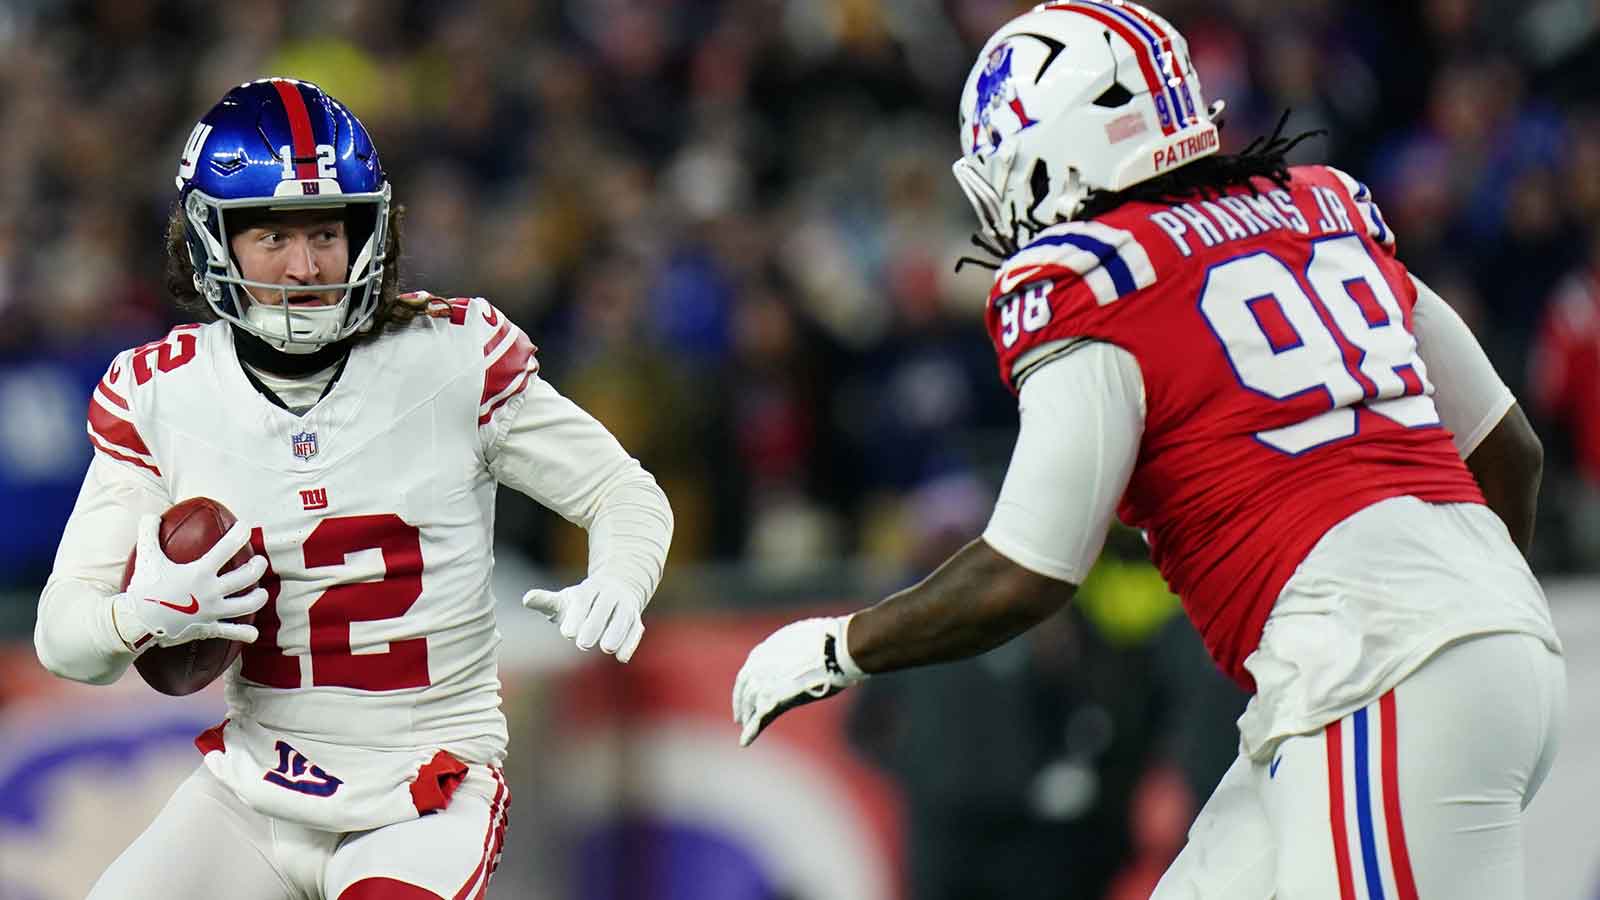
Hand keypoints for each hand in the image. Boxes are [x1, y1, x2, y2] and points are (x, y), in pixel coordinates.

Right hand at [113, 515, 269, 649]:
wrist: (135, 623)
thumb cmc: (143, 588)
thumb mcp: (146, 558)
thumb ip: (148, 533)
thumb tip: (149, 515)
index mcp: (200, 572)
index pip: (227, 548)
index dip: (239, 534)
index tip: (245, 526)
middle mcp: (211, 591)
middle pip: (246, 577)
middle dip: (257, 567)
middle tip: (260, 561)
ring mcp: (212, 611)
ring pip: (246, 605)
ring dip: (258, 598)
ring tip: (263, 593)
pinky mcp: (207, 628)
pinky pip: (231, 632)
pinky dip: (244, 633)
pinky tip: (253, 635)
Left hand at [522, 576, 644, 661]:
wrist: (618, 588)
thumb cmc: (583, 600)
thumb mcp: (564, 599)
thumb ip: (546, 601)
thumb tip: (526, 599)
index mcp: (590, 589)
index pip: (583, 600)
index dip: (576, 616)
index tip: (566, 634)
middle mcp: (610, 595)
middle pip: (604, 607)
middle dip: (595, 625)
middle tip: (583, 644)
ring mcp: (625, 606)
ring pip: (623, 617)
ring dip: (617, 632)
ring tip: (607, 648)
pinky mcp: (635, 620)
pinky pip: (635, 629)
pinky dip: (630, 642)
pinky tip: (622, 658)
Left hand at [732, 615, 865, 746]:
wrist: (831, 649)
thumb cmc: (825, 641)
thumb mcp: (801, 638)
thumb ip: (792, 649)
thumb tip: (803, 652)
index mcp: (763, 652)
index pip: (749, 672)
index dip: (747, 684)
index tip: (746, 692)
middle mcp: (757, 667)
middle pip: (745, 689)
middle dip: (742, 703)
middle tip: (740, 717)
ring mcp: (763, 684)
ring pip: (750, 705)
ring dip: (747, 716)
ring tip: (745, 728)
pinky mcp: (773, 700)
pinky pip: (759, 719)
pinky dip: (752, 731)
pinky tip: (745, 742)